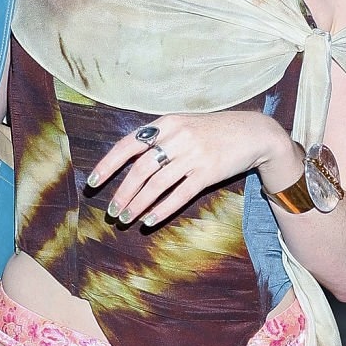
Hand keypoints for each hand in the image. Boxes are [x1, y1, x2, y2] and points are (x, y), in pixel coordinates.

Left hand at [86, 112, 301, 226]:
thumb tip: (127, 160)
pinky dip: (162, 210)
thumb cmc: (212, 131)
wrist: (253, 133)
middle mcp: (177, 137)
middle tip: (112, 212)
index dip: (108, 165)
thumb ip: (158, 138)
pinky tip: (149, 221)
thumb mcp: (183, 125)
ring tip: (126, 219)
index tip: (92, 183)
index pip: (128, 145)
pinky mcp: (208, 173)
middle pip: (140, 169)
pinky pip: (180, 195)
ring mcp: (194, 156)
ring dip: (138, 205)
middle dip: (122, 193)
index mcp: (166, 124)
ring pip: (157, 185)